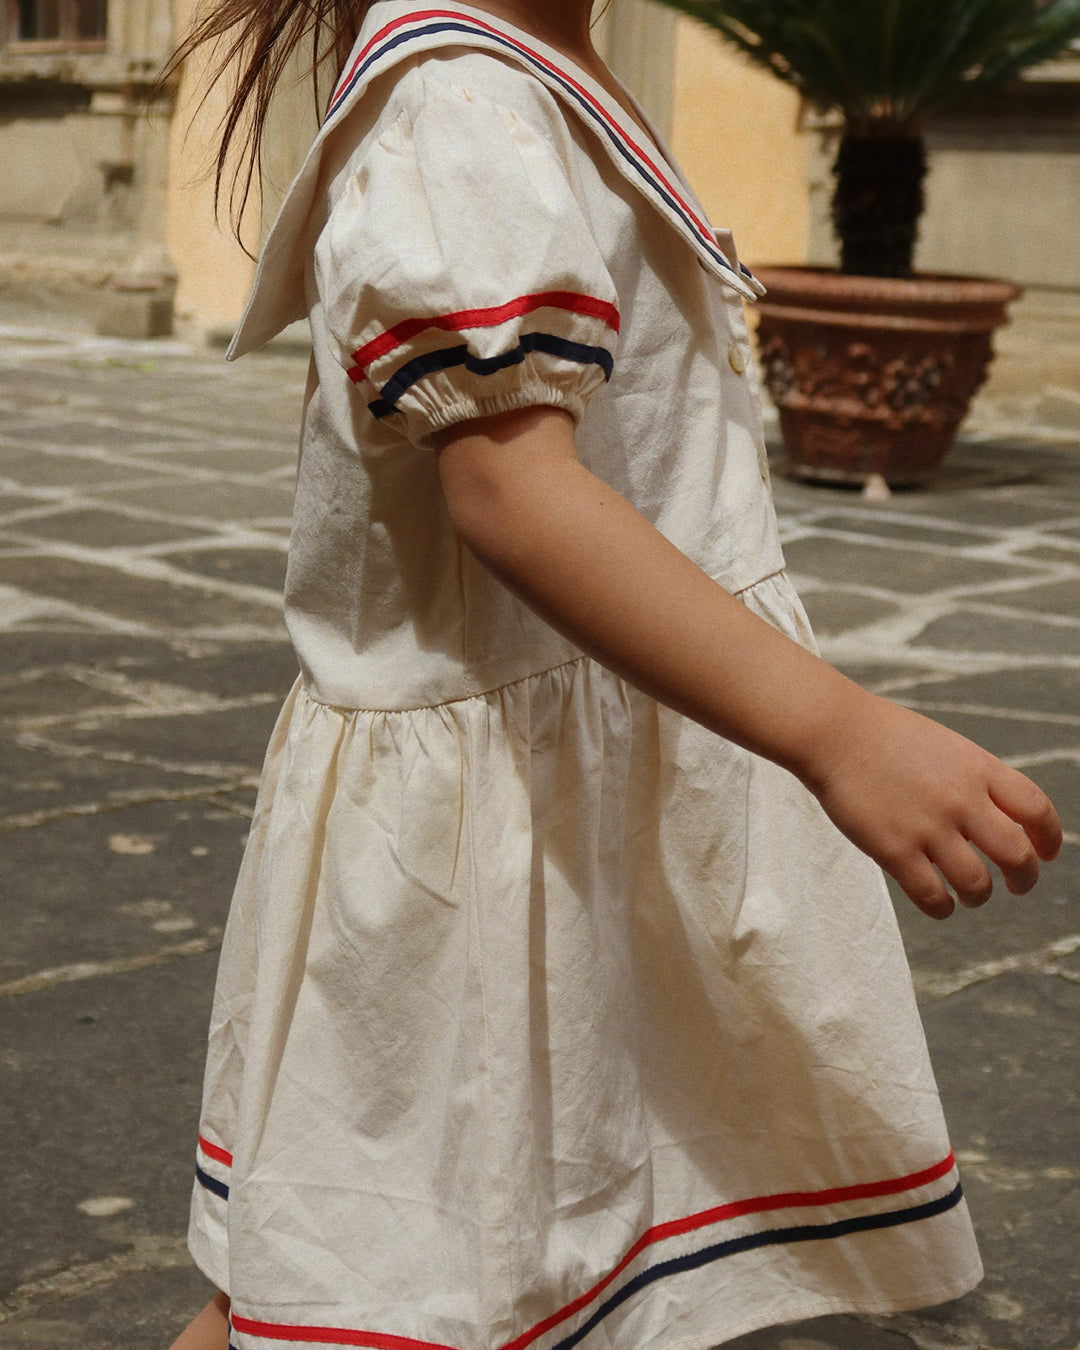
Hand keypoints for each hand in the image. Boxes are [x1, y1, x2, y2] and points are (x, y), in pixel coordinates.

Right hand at [807, 694, 1061, 918]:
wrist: (833, 732)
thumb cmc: (883, 736)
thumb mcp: (944, 745)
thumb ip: (974, 778)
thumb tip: (997, 817)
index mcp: (977, 768)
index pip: (1036, 810)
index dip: (1048, 839)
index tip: (1045, 854)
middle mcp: (961, 799)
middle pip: (1016, 855)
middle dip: (1024, 878)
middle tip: (1015, 885)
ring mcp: (928, 826)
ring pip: (977, 884)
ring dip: (979, 896)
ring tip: (970, 896)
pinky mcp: (894, 849)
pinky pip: (932, 896)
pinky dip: (942, 908)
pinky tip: (939, 904)